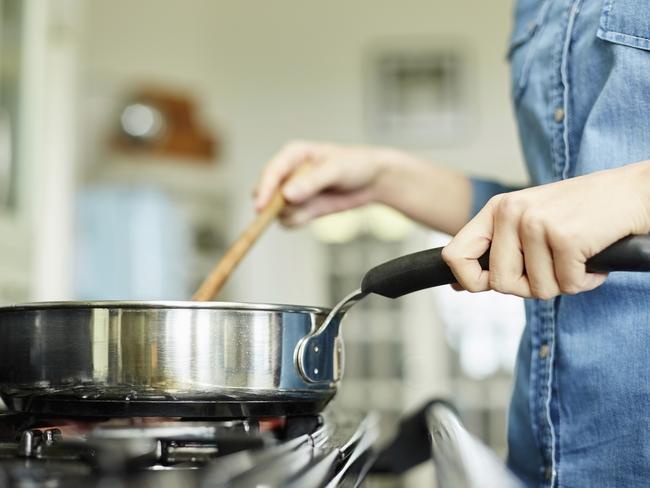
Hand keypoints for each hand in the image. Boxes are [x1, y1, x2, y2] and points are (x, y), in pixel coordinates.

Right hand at [255, 140, 472, 232]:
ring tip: (314, 207)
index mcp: (292, 155)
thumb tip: (287, 195)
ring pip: (277, 211)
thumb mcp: (335, 170)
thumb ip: (311, 182)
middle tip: (295, 209)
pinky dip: (298, 221)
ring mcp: (293, 192)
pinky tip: (315, 214)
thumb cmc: (356, 165)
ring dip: (291, 214)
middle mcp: (288, 173)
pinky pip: (289, 221)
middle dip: (276, 206)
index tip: (261, 207)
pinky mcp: (301, 208)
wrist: (373, 181)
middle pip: (266, 194)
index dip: (264, 190)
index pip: (271, 172)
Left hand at [442, 162, 649, 298]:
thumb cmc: (582, 212)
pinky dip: (586, 281)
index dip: (468, 281)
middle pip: (500, 283)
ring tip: (576, 256)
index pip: (455, 255)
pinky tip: (593, 258)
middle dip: (531, 286)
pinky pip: (567, 286)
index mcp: (498, 209)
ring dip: (564, 283)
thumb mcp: (529, 222)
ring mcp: (537, 223)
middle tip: (554, 266)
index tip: (486, 286)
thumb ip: (495, 250)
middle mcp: (511, 212)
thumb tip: (458, 285)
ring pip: (537, 289)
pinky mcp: (565, 237)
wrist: (635, 192)